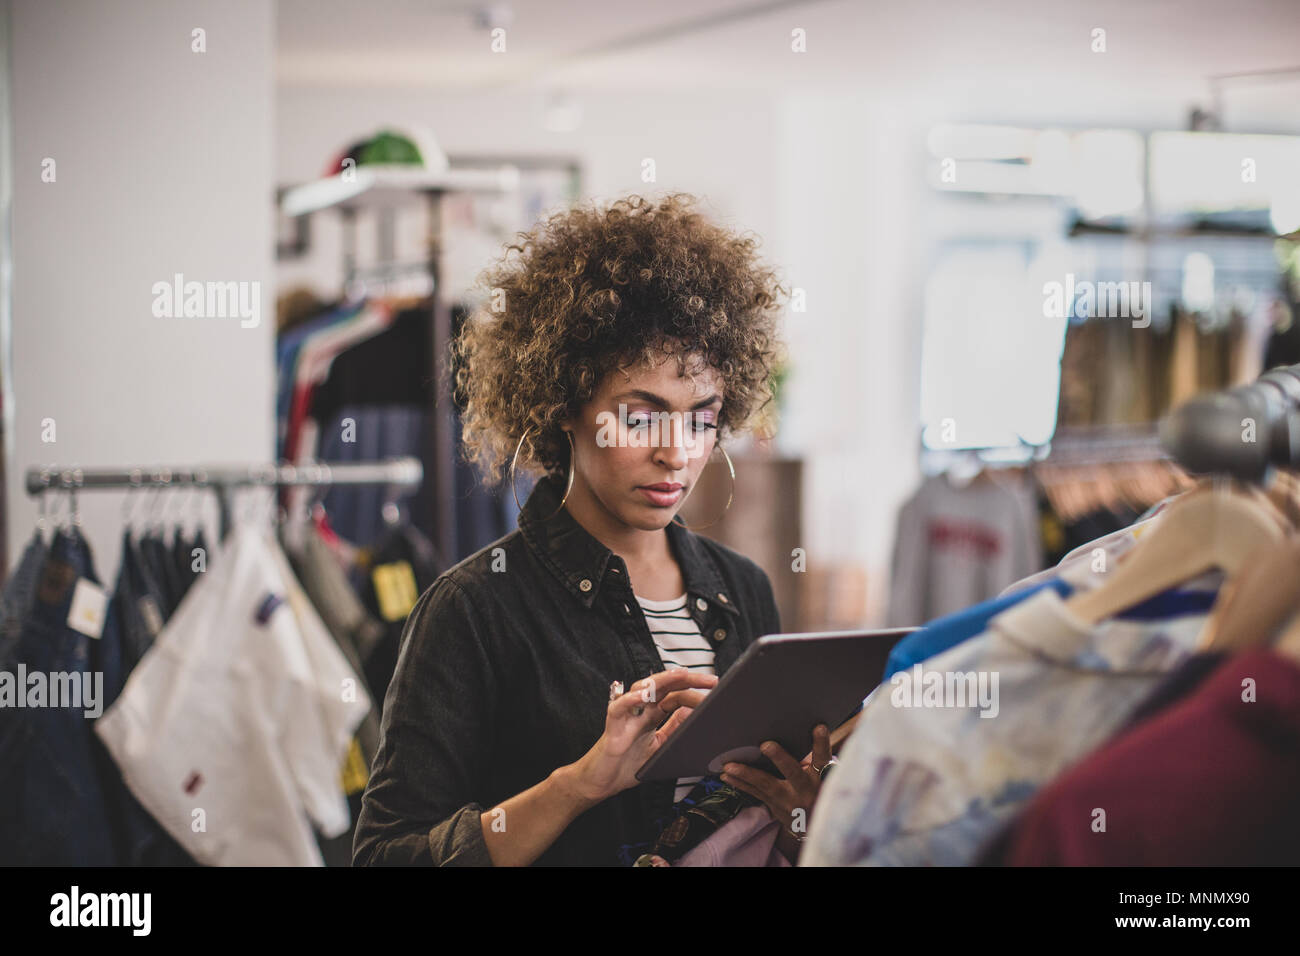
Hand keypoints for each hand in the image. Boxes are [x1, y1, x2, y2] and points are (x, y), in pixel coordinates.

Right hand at [569, 668, 716, 802]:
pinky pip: (618, 708)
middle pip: (663, 686)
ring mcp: (626, 716)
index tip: (714, 689)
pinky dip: (629, 699)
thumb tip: (692, 712)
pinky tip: (643, 696)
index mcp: (651, 715)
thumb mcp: (659, 746)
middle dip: (686, 679)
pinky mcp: (612, 727)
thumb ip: (673, 729)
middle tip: (710, 680)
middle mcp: (639, 711)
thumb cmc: (626, 765)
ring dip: (661, 680)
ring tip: (681, 675)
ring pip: (641, 689)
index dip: (693, 690)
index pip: (674, 694)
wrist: (602, 783)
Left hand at [719, 723, 831, 861]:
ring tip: (729, 766)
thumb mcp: (822, 778)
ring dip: (746, 774)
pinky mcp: (774, 807)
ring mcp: (788, 801)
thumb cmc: (816, 792)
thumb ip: (813, 760)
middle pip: (792, 772)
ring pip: (766, 785)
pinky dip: (739, 784)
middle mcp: (804, 790)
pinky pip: (755, 793)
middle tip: (765, 745)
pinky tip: (726, 775)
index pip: (823, 759)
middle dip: (779, 758)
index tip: (819, 727)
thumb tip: (799, 732)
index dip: (821, 744)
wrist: (812, 826)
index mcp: (820, 778)